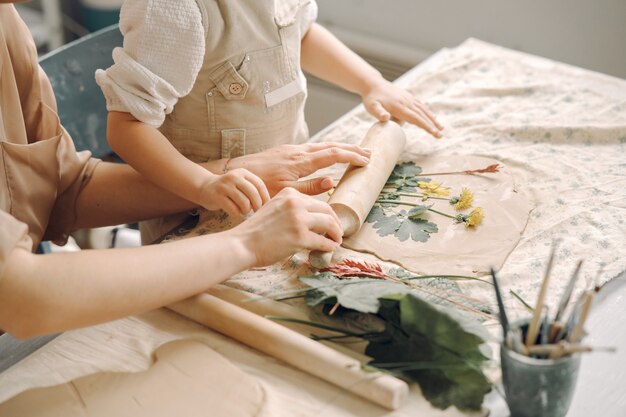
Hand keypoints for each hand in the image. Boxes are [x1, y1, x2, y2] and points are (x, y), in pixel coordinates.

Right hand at [198, 169, 269, 216]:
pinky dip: (236, 214)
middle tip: (256, 211)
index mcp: (242, 173)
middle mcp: (234, 177)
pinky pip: (233, 209)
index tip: (267, 206)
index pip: (259, 184)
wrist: (205, 187)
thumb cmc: (229, 189)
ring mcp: (224, 186)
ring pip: (244, 203)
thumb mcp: (241, 183)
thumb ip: (253, 188)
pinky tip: (234, 212)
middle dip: (257, 205)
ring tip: (243, 210)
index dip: (265, 197)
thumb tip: (270, 203)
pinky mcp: (217, 196)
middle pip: (253, 193)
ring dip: (246, 210)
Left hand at [229, 142, 370, 195]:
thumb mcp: (286, 192)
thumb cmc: (260, 187)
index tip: (366, 160)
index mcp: (301, 162)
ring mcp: (293, 150)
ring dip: (340, 148)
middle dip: (351, 149)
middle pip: (331, 146)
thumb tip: (332, 180)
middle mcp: (299, 152)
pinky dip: (327, 149)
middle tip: (368, 153)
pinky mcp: (287, 151)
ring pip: (322, 145)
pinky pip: (313, 147)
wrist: (238, 173)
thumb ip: (310, 187)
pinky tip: (328, 153)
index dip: (351, 156)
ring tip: (353, 151)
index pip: (333, 155)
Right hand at [230, 188, 341, 266]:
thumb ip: (292, 209)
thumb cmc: (256, 231)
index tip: (330, 222)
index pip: (316, 201)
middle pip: (327, 209)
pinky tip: (329, 248)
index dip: (327, 213)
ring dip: (336, 233)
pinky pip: (323, 241)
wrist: (242, 244)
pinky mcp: (300, 236)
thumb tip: (314, 219)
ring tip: (336, 240)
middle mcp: (295, 202)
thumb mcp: (274, 209)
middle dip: (336, 222)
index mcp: (289, 193)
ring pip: (330, 223)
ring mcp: (298, 219)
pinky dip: (330, 246)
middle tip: (337, 232)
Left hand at [361, 78, 443, 137]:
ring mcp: (408, 99)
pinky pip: (420, 105)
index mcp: (399, 107)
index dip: (425, 126)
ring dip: (432, 119)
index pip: (415, 118)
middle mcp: (406, 102)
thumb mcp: (371, 107)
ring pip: (423, 110)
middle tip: (440, 135)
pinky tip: (433, 117)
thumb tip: (386, 118)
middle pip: (422, 115)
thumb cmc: (371, 98)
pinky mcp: (408, 97)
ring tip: (441, 128)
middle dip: (432, 126)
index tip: (434, 133)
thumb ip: (378, 113)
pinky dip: (428, 112)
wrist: (373, 84)